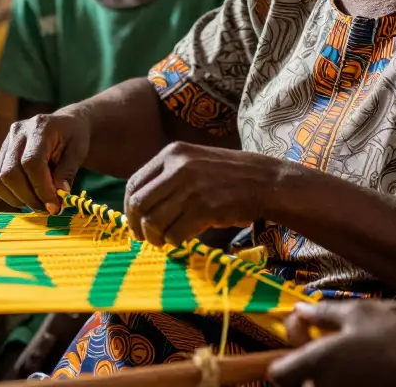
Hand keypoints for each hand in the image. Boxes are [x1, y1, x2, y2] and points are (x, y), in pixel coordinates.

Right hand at [0, 112, 89, 213]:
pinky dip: (10, 195)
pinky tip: (27, 197)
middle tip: (46, 208)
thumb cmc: (74, 136)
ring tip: (38, 204)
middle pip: (10, 173)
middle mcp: (17, 133)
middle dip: (28, 197)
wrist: (64, 123)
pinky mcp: (1, 153)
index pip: (31, 162)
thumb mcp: (78, 151)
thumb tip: (58, 196)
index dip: (41, 188)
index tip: (54, 205)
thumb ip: (67, 172)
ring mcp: (6, 142)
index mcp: (39, 128)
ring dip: (18, 199)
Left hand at [123, 142, 285, 245]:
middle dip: (137, 226)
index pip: (134, 183)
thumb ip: (168, 176)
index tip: (133, 222)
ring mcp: (192, 188)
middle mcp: (178, 168)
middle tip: (143, 237)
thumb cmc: (228, 175)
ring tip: (163, 241)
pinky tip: (180, 240)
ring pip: (154, 221)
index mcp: (172, 153)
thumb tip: (138, 204)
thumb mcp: (194, 161)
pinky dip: (174, 241)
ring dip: (155, 237)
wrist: (266, 181)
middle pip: (139, 204)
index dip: (129, 208)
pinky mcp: (205, 209)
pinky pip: (175, 233)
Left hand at [271, 301, 395, 386]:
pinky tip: (363, 377)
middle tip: (334, 357)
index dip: (285, 363)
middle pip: (299, 385)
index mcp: (315, 362)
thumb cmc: (392, 340)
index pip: (278, 374)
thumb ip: (323, 312)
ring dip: (329, 380)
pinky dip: (344, 386)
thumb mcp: (358, 313)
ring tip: (354, 366)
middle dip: (310, 373)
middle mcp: (321, 386)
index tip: (301, 353)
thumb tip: (299, 309)